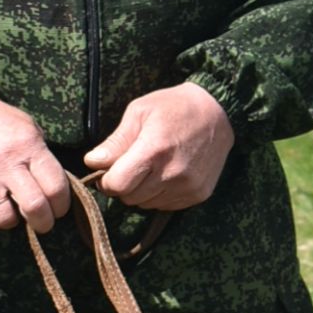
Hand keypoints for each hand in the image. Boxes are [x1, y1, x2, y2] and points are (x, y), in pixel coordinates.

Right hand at [0, 90, 70, 232]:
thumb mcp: (24, 126)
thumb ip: (40, 154)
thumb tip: (54, 186)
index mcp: (28, 145)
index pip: (56, 186)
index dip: (61, 205)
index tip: (58, 209)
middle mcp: (6, 162)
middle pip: (35, 207)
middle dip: (43, 222)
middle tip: (41, 222)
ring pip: (5, 219)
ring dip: (11, 220)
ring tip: (9, 211)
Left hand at [85, 84, 233, 210]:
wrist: (219, 112)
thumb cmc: (174, 107)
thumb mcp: (140, 112)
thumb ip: (116, 141)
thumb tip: (92, 162)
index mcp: (154, 150)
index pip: (117, 185)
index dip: (107, 180)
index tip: (109, 169)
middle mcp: (172, 173)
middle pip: (130, 198)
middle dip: (124, 185)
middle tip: (131, 165)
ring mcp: (188, 187)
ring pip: (146, 204)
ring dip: (142, 191)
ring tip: (151, 167)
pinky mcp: (198, 195)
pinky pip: (166, 206)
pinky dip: (159, 194)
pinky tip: (167, 174)